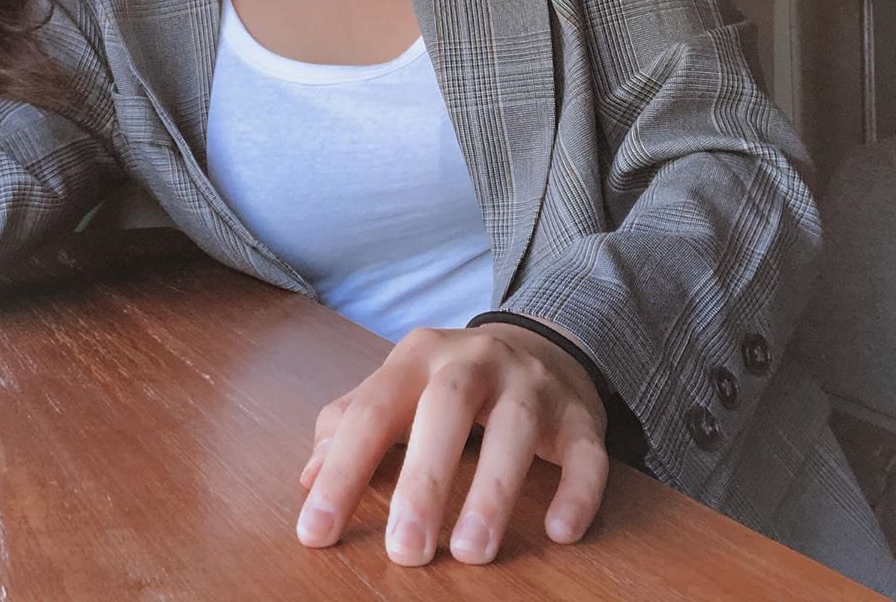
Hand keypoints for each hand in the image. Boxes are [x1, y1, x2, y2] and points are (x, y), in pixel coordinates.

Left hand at [296, 322, 608, 565]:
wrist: (538, 343)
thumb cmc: (450, 384)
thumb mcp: (399, 388)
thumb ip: (352, 424)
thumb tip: (309, 477)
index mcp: (419, 355)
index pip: (374, 409)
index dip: (343, 471)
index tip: (317, 533)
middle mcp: (476, 359)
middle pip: (448, 406)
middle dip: (425, 478)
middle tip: (405, 550)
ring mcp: (533, 382)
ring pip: (517, 426)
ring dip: (494, 490)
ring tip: (470, 552)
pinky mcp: (580, 414)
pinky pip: (586, 450)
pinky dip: (577, 490)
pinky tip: (561, 532)